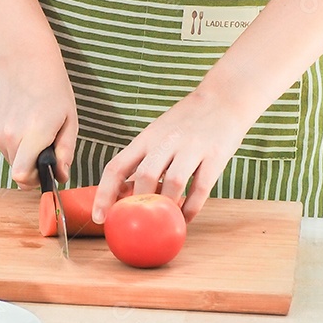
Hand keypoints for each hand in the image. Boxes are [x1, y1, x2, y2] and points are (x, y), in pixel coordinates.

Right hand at [0, 50, 77, 190]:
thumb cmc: (52, 89)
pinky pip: (5, 149)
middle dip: (34, 168)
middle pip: (19, 173)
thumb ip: (65, 151)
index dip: (35, 182)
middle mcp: (11, 136)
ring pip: (12, 161)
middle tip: (47, 147)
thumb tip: (61, 175)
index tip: (46, 172)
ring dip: (25, 155)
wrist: (24, 63)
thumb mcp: (69, 119)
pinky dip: (16, 144)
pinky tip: (24, 124)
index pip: (22, 176)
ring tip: (36, 131)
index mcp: (35, 133)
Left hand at [91, 88, 252, 222]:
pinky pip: (200, 188)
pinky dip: (191, 208)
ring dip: (165, 207)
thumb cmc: (185, 122)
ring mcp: (191, 148)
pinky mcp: (215, 156)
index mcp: (146, 138)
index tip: (98, 217)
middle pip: (144, 176)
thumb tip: (124, 193)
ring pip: (172, 183)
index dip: (104, 194)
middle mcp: (166, 142)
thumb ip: (142, 160)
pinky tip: (185, 218)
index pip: (116, 167)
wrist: (224, 98)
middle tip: (136, 224)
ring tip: (162, 223)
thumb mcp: (156, 134)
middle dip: (137, 205)